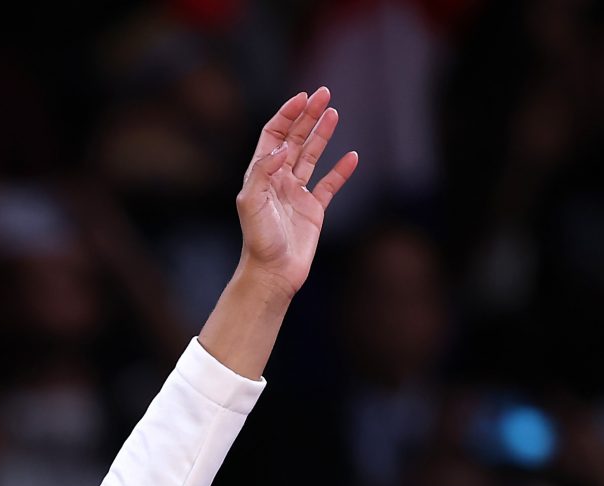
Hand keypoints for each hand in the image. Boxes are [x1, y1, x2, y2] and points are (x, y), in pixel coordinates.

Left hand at [234, 87, 357, 296]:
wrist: (273, 272)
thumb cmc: (258, 241)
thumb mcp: (251, 204)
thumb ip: (263, 173)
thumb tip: (280, 148)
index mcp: (261, 175)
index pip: (273, 135)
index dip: (287, 115)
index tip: (303, 98)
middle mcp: (279, 180)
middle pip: (295, 139)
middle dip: (308, 116)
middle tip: (324, 94)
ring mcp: (297, 193)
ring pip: (312, 156)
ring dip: (323, 134)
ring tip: (334, 112)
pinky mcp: (314, 209)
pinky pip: (330, 184)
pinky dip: (341, 170)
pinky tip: (352, 156)